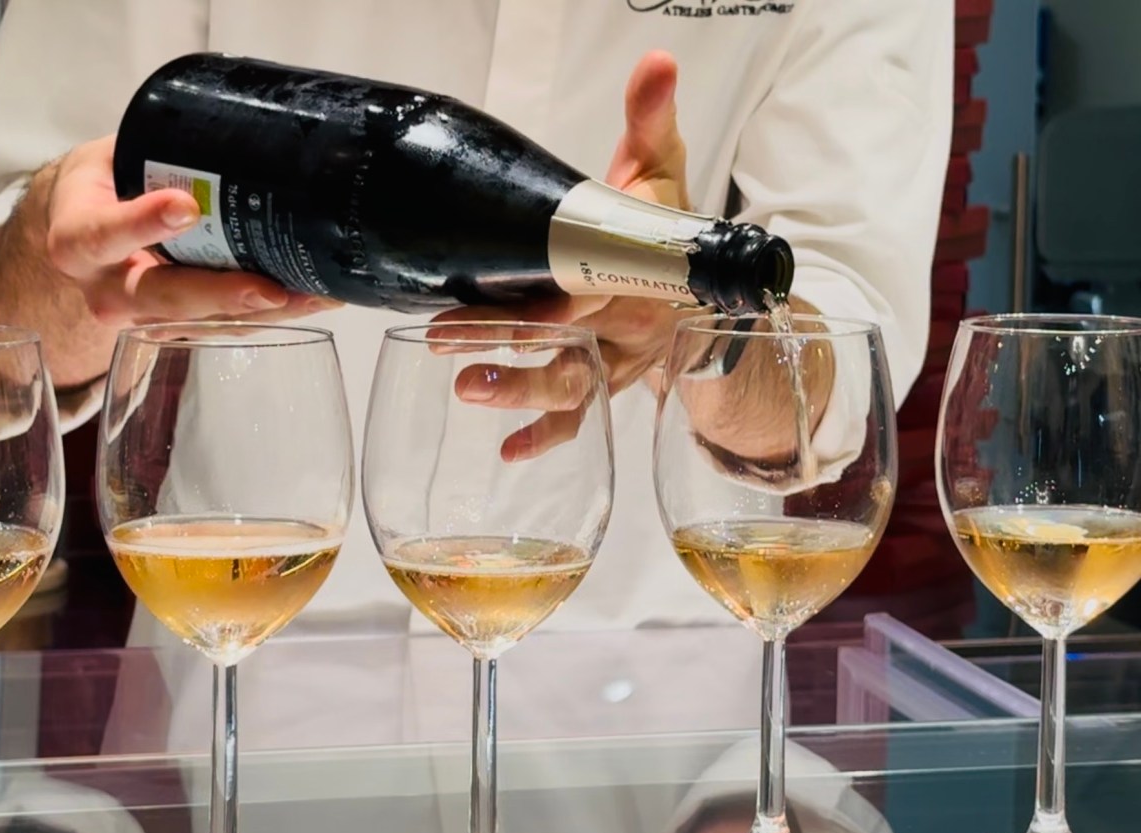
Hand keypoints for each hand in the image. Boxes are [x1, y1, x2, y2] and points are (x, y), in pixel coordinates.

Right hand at [46, 135, 324, 325]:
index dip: (142, 224)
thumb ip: (153, 147)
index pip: (103, 234)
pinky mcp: (179, 330)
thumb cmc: (105, 188)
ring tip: (312, 294)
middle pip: (163, 298)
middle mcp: (108, 290)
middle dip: (222, 295)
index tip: (185, 207)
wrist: (86, 236)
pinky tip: (310, 299)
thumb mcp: (111, 159)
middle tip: (270, 289)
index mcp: (79, 240)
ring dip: (263, 312)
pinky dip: (272, 317)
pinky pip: (226, 328)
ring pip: (203, 323)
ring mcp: (145, 318)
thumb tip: (231, 118)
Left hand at [435, 50, 697, 458]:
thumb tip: (656, 61)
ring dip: (522, 393)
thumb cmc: (668, 229)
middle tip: (443, 340)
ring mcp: (617, 360)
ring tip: (468, 391)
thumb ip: (652, 120)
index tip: (477, 298)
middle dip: (503, 341)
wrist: (707, 289)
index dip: (538, 297)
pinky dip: (548, 436)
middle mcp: (627, 323)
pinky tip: (509, 452)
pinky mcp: (606, 384)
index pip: (583, 284)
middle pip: (564, 339)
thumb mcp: (664, 170)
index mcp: (636, 269)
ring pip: (573, 386)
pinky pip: (582, 419)